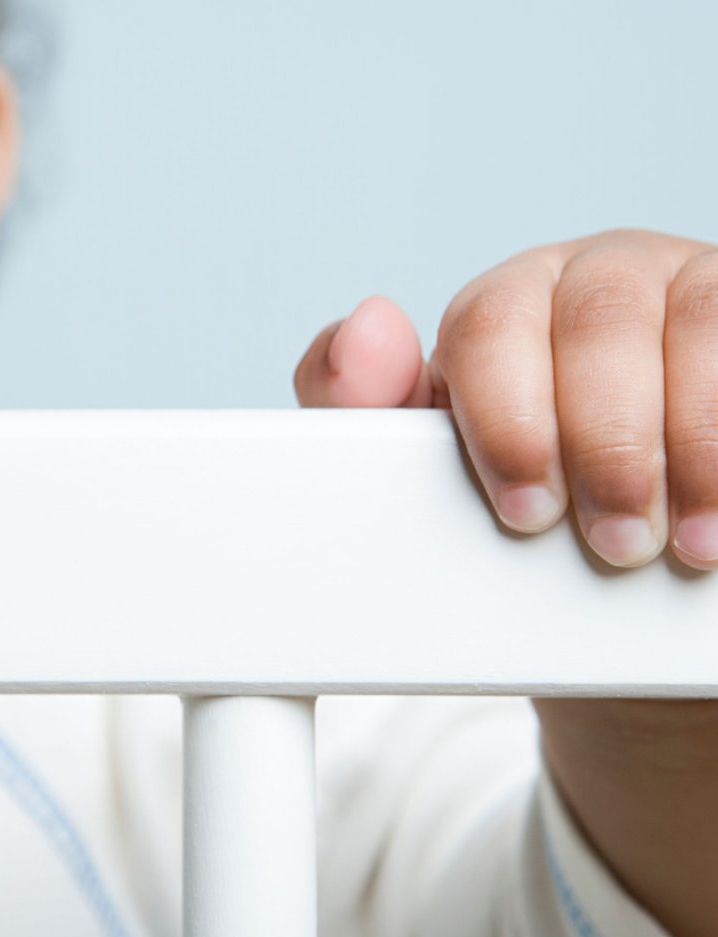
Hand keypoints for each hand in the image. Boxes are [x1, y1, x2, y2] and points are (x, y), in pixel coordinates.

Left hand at [295, 229, 717, 570]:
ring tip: (691, 542)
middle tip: (615, 541)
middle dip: (608, 443)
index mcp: (507, 307)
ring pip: (700, 324)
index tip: (527, 512)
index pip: (491, 326)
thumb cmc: (510, 479)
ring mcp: (687, 290)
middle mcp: (596, 281)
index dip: (509, 422)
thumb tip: (366, 324)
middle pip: (601, 321)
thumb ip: (367, 404)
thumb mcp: (428, 452)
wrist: (604, 518)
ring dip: (695, 444)